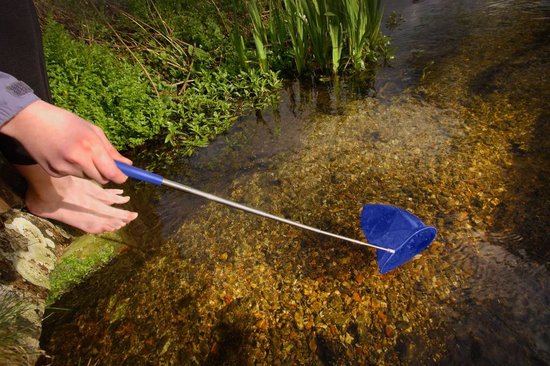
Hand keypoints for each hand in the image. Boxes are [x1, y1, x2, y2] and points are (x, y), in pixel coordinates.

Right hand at [0, 100, 130, 183]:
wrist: (29, 121)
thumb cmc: (64, 122)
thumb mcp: (91, 130)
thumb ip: (110, 149)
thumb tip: (128, 165)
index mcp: (90, 146)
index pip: (112, 173)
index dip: (121, 177)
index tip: (124, 176)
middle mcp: (78, 159)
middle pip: (102, 179)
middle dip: (106, 174)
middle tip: (101, 162)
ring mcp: (64, 168)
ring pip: (87, 177)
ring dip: (89, 169)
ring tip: (77, 153)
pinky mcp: (54, 173)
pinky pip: (72, 175)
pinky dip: (74, 169)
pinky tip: (64, 155)